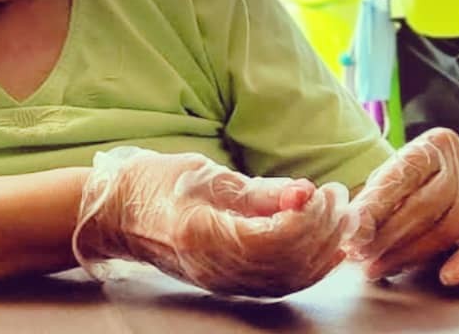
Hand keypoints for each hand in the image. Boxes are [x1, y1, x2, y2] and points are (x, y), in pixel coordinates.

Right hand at [72, 147, 353, 297]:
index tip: (325, 190)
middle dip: (325, 231)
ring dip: (323, 250)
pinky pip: (278, 284)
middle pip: (288, 262)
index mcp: (203, 234)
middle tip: (341, 198)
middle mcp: (215, 266)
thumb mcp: (203, 175)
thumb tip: (304, 194)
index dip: (310, 218)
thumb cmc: (152, 185)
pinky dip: (308, 267)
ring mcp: (221, 280)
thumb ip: (257, 190)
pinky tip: (324, 246)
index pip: (274, 239)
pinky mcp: (227, 282)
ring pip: (289, 279)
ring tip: (340, 218)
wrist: (116, 214)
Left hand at [344, 128, 458, 285]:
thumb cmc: (421, 178)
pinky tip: (444, 276)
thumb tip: (349, 225)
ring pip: (444, 231)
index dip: (373, 208)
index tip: (353, 232)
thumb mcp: (399, 172)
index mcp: (432, 147)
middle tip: (360, 257)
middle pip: (420, 208)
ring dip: (407, 255)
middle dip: (385, 238)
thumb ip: (375, 194)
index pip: (399, 178)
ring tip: (378, 268)